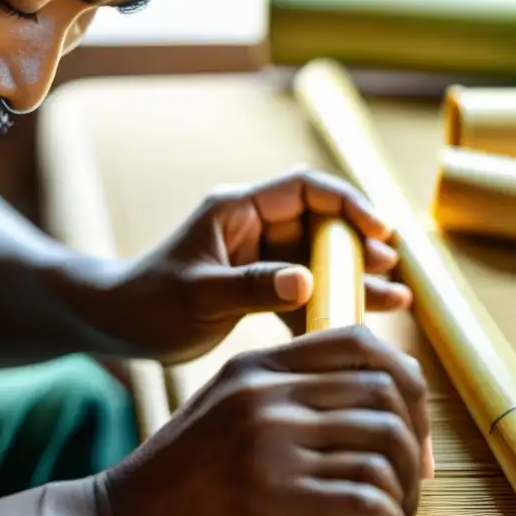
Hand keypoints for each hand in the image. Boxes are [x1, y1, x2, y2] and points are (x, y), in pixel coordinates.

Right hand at [95, 325, 431, 515]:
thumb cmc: (176, 487)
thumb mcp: (222, 416)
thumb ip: (279, 402)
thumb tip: (366, 414)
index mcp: (256, 369)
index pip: (360, 344)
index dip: (404, 383)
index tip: (410, 430)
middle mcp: (265, 396)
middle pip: (386, 395)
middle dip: (415, 445)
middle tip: (414, 483)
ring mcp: (269, 444)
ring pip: (383, 449)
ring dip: (406, 492)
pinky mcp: (274, 500)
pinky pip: (367, 500)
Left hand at [105, 168, 412, 363]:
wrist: (120, 326)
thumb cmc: (149, 302)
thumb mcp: (199, 294)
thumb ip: (251, 287)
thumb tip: (306, 285)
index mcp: (237, 210)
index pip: (304, 190)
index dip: (346, 204)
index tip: (378, 229)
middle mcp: (253, 227)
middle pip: (320, 225)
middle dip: (358, 245)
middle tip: (389, 268)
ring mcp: (258, 258)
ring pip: (318, 260)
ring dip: (352, 278)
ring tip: (395, 298)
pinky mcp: (258, 288)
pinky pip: (303, 291)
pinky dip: (328, 304)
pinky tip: (358, 320)